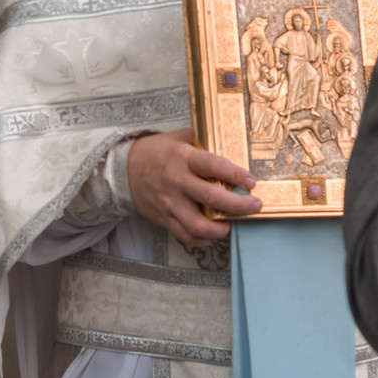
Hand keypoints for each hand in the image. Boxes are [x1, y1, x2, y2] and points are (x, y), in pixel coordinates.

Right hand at [126, 130, 258, 245]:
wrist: (123, 169)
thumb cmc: (156, 151)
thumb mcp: (177, 138)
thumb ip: (201, 141)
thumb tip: (229, 144)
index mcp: (182, 157)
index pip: (214, 166)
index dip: (236, 175)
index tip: (251, 182)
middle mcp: (176, 181)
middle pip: (212, 198)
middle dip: (239, 205)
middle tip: (254, 206)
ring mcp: (169, 203)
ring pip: (199, 225)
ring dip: (221, 228)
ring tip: (232, 223)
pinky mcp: (163, 218)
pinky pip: (186, 236)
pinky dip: (203, 240)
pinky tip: (213, 234)